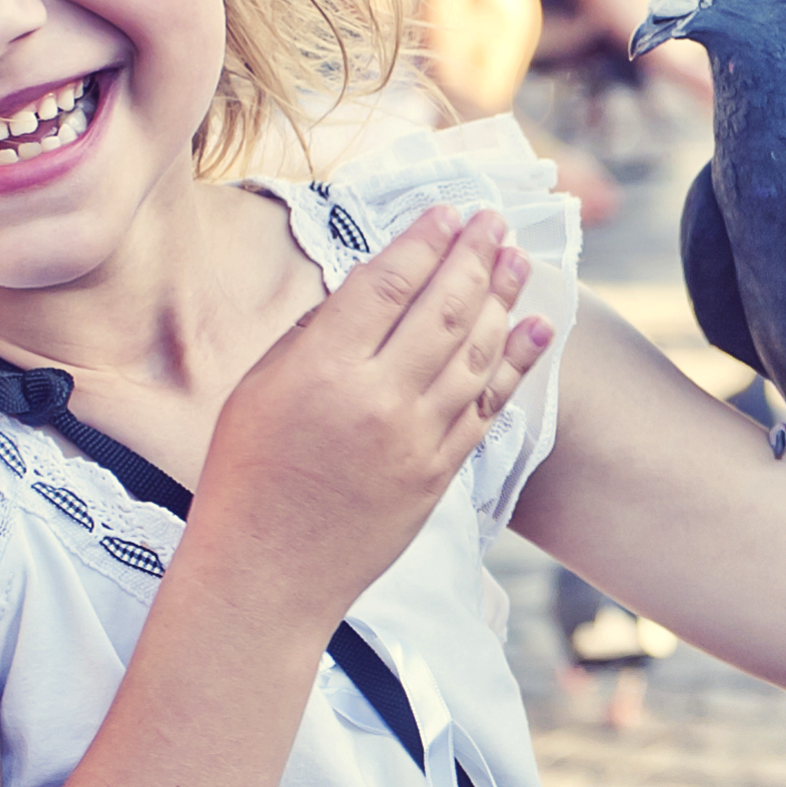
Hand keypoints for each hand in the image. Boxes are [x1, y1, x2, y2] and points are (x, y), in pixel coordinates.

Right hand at [191, 206, 553, 636]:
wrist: (267, 574)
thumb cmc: (249, 476)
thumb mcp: (258, 389)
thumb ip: (317, 334)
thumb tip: (373, 286)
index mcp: (321, 369)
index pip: (387, 284)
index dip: (424, 241)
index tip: (449, 213)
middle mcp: (377, 399)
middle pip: (443, 309)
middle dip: (475, 256)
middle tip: (495, 221)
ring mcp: (416, 439)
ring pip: (475, 353)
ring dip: (503, 298)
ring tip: (518, 259)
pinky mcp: (440, 474)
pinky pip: (487, 406)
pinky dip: (516, 363)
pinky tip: (536, 328)